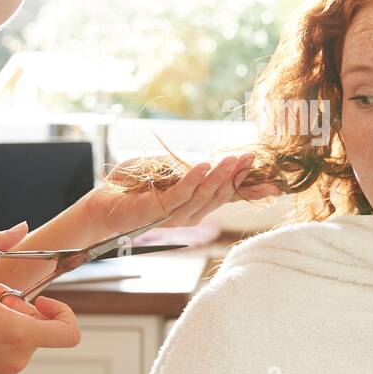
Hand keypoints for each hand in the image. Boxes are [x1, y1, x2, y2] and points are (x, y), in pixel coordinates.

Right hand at [0, 223, 80, 373]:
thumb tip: (20, 228)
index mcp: (18, 334)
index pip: (68, 332)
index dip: (62, 312)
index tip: (39, 300)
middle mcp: (16, 359)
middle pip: (38, 328)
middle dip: (19, 308)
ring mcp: (2, 373)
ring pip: (19, 340)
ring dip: (5, 322)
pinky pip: (3, 354)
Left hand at [81, 152, 281, 235]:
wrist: (98, 205)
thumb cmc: (128, 187)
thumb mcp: (162, 171)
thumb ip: (183, 168)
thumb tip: (207, 161)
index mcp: (193, 203)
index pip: (226, 196)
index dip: (249, 190)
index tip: (274, 183)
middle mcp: (188, 213)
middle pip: (220, 196)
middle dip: (238, 177)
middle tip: (252, 158)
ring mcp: (173, 215)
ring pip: (203, 196)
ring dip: (220, 176)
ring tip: (234, 158)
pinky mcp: (156, 212)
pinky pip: (179, 195)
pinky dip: (193, 179)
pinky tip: (204, 165)